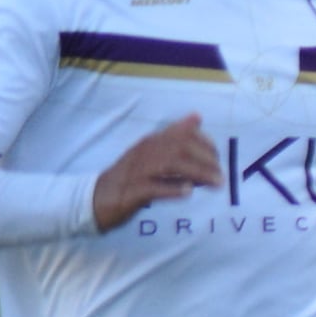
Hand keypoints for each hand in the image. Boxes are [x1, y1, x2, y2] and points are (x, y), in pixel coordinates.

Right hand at [88, 112, 219, 229]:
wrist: (95, 198)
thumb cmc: (129, 177)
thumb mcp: (150, 154)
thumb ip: (173, 137)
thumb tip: (196, 118)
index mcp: (150, 143)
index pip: (181, 135)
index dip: (204, 144)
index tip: (217, 157)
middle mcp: (143, 153)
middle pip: (179, 148)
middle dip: (205, 159)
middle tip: (220, 174)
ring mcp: (136, 172)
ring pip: (170, 165)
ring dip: (196, 173)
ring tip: (214, 183)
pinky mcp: (132, 192)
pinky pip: (154, 188)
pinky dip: (172, 188)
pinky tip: (187, 192)